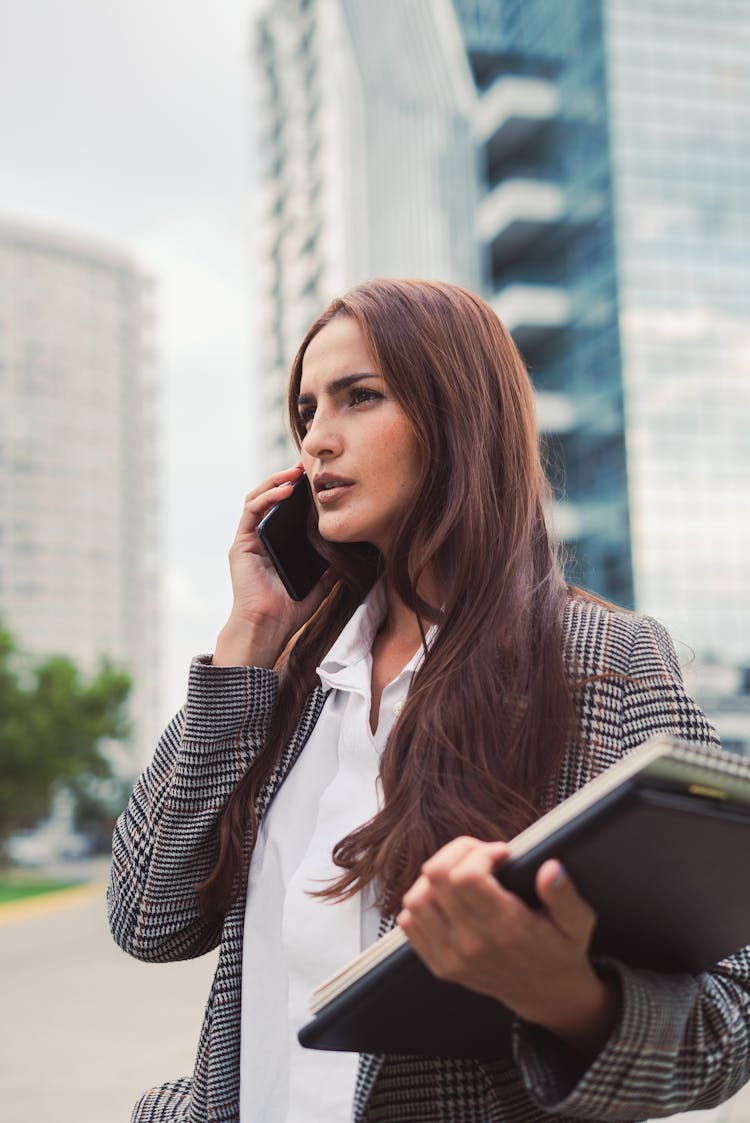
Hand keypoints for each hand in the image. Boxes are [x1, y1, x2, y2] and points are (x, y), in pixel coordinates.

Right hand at [213, 465, 334, 666]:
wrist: (269, 627)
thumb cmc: (290, 610)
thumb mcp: (320, 582)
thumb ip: (330, 564)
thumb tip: (353, 549)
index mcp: (277, 546)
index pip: (285, 511)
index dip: (299, 492)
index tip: (318, 480)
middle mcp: (260, 539)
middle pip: (270, 499)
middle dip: (287, 479)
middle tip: (307, 467)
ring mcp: (249, 540)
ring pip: (258, 499)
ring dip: (276, 481)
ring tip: (296, 472)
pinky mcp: (241, 543)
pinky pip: (251, 511)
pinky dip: (268, 496)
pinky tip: (286, 489)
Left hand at [398, 837, 619, 1056]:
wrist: (547, 995)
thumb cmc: (560, 951)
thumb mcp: (577, 922)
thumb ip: (564, 895)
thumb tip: (550, 869)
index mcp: (505, 928)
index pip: (465, 876)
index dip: (479, 852)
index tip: (500, 854)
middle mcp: (472, 943)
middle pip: (436, 877)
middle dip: (457, 853)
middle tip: (480, 857)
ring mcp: (451, 956)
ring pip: (416, 899)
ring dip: (435, 877)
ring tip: (462, 875)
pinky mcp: (439, 964)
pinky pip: (410, 923)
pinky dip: (422, 902)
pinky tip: (448, 898)